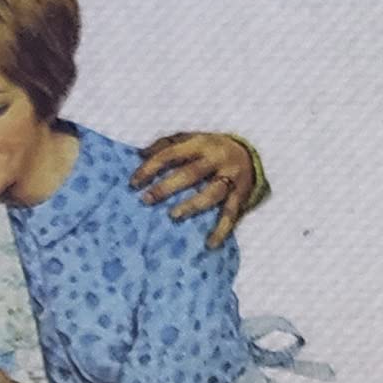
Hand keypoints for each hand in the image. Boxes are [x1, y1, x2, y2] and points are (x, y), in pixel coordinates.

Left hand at [132, 131, 259, 248]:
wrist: (248, 154)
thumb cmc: (209, 149)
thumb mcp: (190, 139)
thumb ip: (165, 144)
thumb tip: (139, 154)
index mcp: (200, 143)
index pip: (171, 153)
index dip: (151, 167)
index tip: (134, 183)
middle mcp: (217, 158)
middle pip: (191, 173)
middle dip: (167, 187)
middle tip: (146, 200)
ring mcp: (231, 177)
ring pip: (212, 193)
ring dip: (192, 205)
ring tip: (173, 216)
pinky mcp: (241, 195)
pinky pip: (231, 214)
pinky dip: (222, 230)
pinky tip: (210, 244)